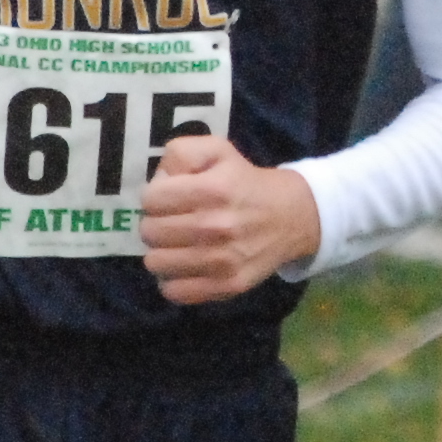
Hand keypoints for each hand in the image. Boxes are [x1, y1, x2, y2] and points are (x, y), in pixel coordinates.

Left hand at [139, 131, 322, 305]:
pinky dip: (174, 280)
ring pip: (156, 263)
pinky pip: (175, 291)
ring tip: (177, 244)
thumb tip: (158, 181)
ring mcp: (222, 260)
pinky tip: (186, 266)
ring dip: (162, 252)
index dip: (155, 197)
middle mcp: (216, 226)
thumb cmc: (245, 182)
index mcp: (212, 189)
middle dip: (155, 223)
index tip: (169, 199)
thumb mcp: (217, 150)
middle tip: (172, 222)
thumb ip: (180, 154)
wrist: (291, 217)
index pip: (150, 199)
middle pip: (149, 232)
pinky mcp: (227, 285)